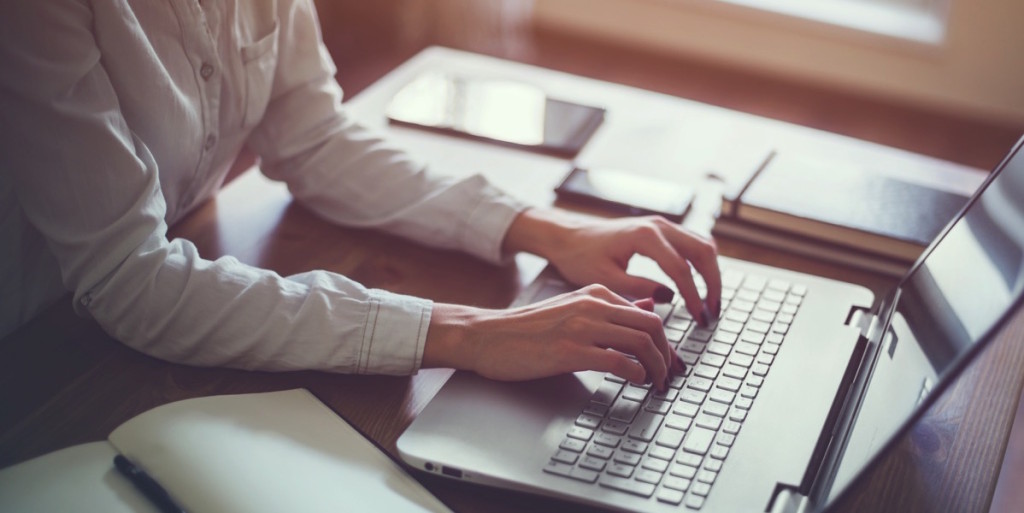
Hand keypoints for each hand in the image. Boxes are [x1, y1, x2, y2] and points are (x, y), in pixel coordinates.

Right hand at [422, 285, 683, 388]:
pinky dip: (636, 374)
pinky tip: (636, 382)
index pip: (647, 313)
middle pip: (652, 326)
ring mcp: (582, 327)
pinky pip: (619, 361)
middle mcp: (593, 305)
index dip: (666, 341)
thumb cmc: (527, 328)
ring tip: (656, 383)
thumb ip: (609, 309)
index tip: (669, 360)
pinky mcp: (571, 351)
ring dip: (656, 367)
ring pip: (641, 342)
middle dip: (668, 355)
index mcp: (596, 293)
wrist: (488, 336)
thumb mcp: (572, 308)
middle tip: (670, 375)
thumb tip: (648, 306)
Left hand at [503, 209, 721, 323]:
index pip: (681, 269)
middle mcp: (658, 225)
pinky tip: (699, 286)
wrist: (568, 236)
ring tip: (710, 303)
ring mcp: (661, 225)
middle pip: (703, 252)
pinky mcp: (660, 230)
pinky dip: (701, 264)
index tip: (699, 318)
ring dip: (711, 273)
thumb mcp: (605, 279)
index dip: (693, 296)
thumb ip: (639, 288)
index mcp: (644, 236)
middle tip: (712, 312)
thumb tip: (670, 299)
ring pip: (702, 245)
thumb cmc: (580, 257)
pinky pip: (692, 243)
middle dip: (713, 284)